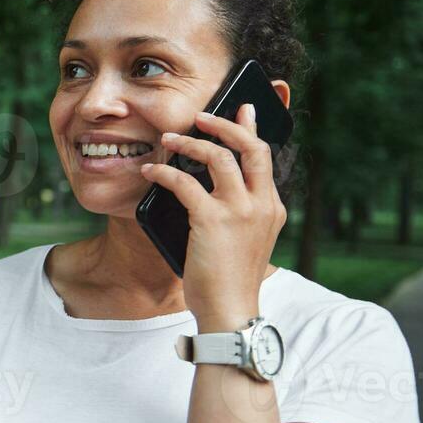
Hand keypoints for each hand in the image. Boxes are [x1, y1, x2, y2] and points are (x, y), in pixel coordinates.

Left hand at [139, 102, 285, 330]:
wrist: (230, 312)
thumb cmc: (230, 279)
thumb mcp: (245, 239)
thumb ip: (238, 211)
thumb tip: (209, 185)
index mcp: (272, 208)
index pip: (264, 158)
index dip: (252, 130)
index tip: (244, 110)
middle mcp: (262, 205)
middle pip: (251, 147)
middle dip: (226, 124)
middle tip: (202, 116)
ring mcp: (240, 211)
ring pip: (219, 156)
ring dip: (190, 143)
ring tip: (168, 139)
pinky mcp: (213, 220)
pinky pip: (184, 183)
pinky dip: (163, 173)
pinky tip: (150, 172)